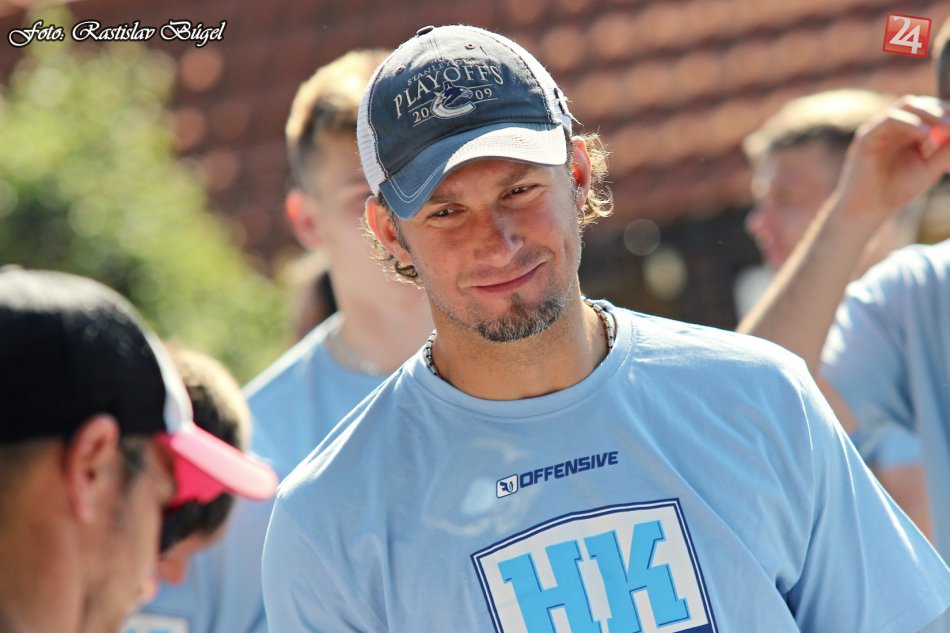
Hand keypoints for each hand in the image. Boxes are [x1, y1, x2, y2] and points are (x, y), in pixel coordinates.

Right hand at [833, 96, 949, 223]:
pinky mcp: (867, 137)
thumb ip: (946, 149)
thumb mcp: (930, 167)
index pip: (930, 109)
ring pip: (906, 104)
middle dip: (943, 110)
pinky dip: (910, 123)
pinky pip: (889, 119)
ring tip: (947, 126)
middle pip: (921, 103)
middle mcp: (892, 126)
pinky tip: (925, 136)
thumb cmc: (897, 190)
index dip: (948, 112)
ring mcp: (878, 129)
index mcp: (907, 131)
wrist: (869, 210)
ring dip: (930, 112)